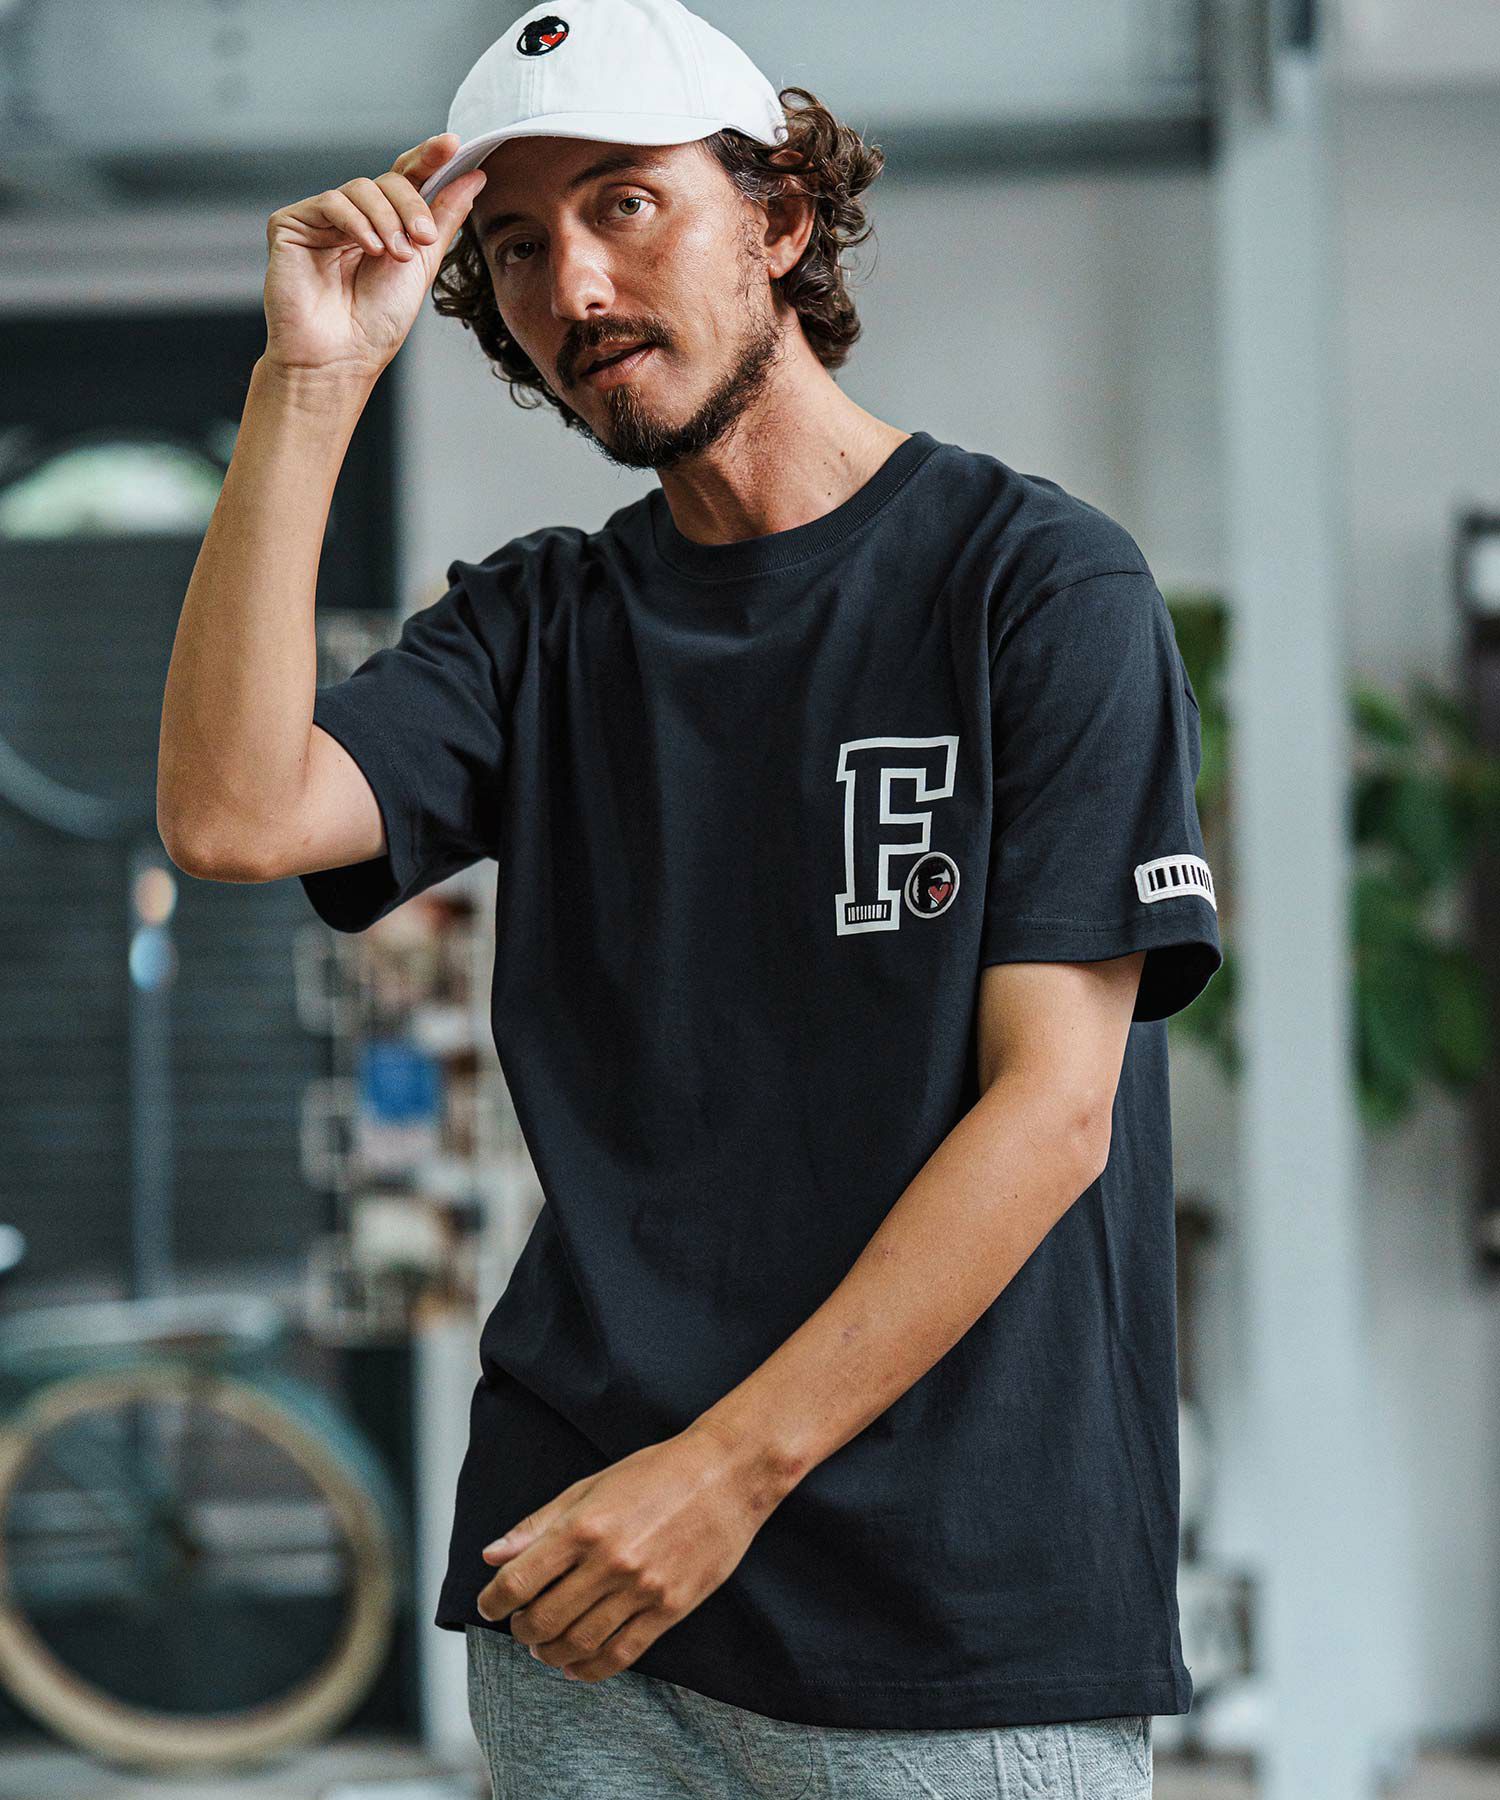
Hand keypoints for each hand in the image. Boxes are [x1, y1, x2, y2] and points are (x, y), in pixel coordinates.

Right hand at [261, 132, 486, 379]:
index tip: (452, 144)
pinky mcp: (291, 224)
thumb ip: (445, 218)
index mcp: (384, 224)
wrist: (341, 356)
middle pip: (387, 181)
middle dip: (411, 206)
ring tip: (395, 256)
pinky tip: (369, 249)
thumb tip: (475, 177)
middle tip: (423, 238)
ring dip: (386, 219)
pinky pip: (331, 202)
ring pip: (361, 188)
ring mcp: (321, 219)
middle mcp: (353, 216)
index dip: (428, 158)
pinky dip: (356, 222)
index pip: (406, 179)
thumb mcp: (424, 264)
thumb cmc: (378, 321)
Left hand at [475, 1422, 784, 1682]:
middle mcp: (609, 1561)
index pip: (518, 1580)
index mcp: (583, 1525)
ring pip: (578, 1643)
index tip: (490, 1606)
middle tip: (521, 1627)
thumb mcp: (591, 1485)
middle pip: (544, 1619)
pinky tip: (576, 1665)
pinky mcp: (670, 1609)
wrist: (726, 1475)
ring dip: (551, 1653)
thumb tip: (492, 1555)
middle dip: (522, 1631)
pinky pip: (621, 1655)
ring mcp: (641, 1588)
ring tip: (545, 1647)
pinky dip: (590, 1669)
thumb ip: (540, 1523)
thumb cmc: (656, 1473)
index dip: (494, 1601)